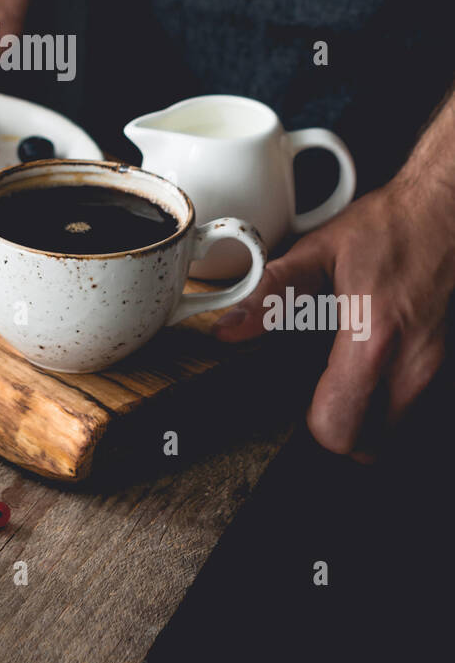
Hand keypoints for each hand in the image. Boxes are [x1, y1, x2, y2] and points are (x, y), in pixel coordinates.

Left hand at [212, 180, 453, 459]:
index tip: (294, 400)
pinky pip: (401, 411)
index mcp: (373, 338)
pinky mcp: (435, 369)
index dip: (308, 424)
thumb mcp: (318, 251)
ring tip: (335, 378)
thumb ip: (270, 292)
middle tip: (312, 391)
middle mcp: (409, 365)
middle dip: (333, 427)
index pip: (339, 427)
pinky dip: (377, 404)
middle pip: (364, 446)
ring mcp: (428, 371)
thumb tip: (229, 327)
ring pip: (386, 435)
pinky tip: (359, 368)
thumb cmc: (387, 228)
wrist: (440, 216)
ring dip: (357, 419)